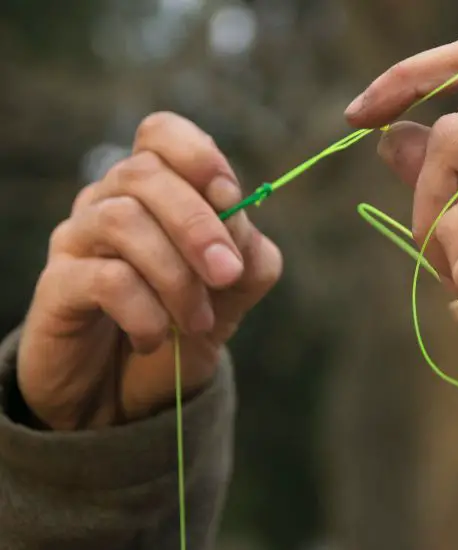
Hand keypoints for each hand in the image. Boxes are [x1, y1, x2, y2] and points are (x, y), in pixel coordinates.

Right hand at [18, 112, 282, 430]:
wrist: (126, 394)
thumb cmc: (181, 328)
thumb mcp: (233, 293)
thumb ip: (250, 256)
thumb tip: (242, 229)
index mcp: (156, 191)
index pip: (160, 133)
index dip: (197, 154)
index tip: (231, 197)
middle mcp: (109, 201)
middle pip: (145, 173)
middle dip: (199, 225)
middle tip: (227, 275)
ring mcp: (79, 240)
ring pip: (123, 219)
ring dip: (175, 276)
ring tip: (197, 323)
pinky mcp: (57, 286)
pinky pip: (103, 277)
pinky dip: (144, 311)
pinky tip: (155, 338)